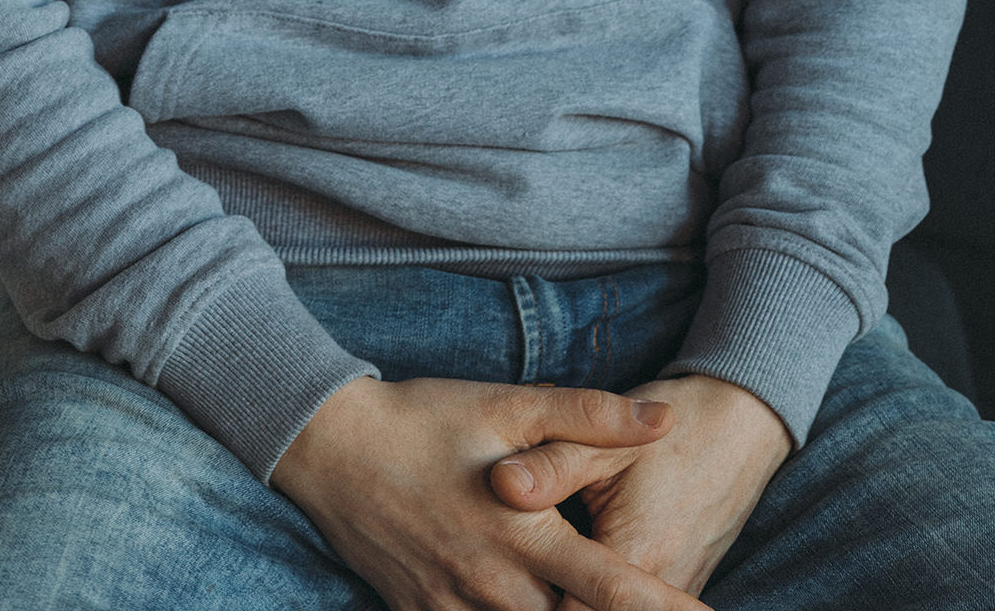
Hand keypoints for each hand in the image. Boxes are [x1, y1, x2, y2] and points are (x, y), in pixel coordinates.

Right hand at [271, 372, 705, 609]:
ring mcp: (455, 609)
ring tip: (583, 604)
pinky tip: (524, 602)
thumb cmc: (423, 419)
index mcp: (525, 532)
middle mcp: (495, 584)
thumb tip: (664, 419)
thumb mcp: (507, 404)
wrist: (330, 447)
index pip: (613, 589)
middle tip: (655, 604)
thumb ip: (590, 415)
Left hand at [488, 373, 791, 604]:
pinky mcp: (684, 579)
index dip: (532, 596)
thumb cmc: (675, 427)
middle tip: (516, 574)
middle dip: (553, 595)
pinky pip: (640, 603)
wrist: (745, 421)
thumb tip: (499, 483)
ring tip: (543, 574)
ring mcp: (678, 586)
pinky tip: (580, 566)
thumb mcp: (606, 439)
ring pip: (617, 610)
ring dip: (579, 594)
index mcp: (634, 555)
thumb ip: (551, 466)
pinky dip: (606, 592)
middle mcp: (661, 583)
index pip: (572, 608)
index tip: (501, 578)